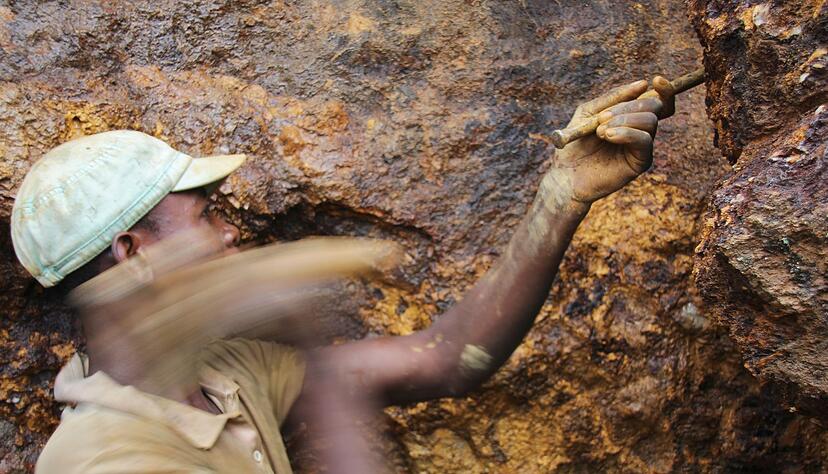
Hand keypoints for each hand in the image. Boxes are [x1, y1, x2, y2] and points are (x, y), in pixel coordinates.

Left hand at [540, 76, 675, 207]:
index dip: (664, 89)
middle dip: (629, 106)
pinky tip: (608, 136)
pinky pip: (644, 140)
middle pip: (654, 106)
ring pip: (650, 121)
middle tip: (602, 118)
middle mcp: (640, 130)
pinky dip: (626, 133)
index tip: (657, 79)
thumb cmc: (574, 144)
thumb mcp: (588, 113)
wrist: (565, 175)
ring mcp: (642, 146)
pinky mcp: (641, 162)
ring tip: (600, 131)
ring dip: (624, 120)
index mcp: (630, 116)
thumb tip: (643, 84)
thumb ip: (613, 98)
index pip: (657, 99)